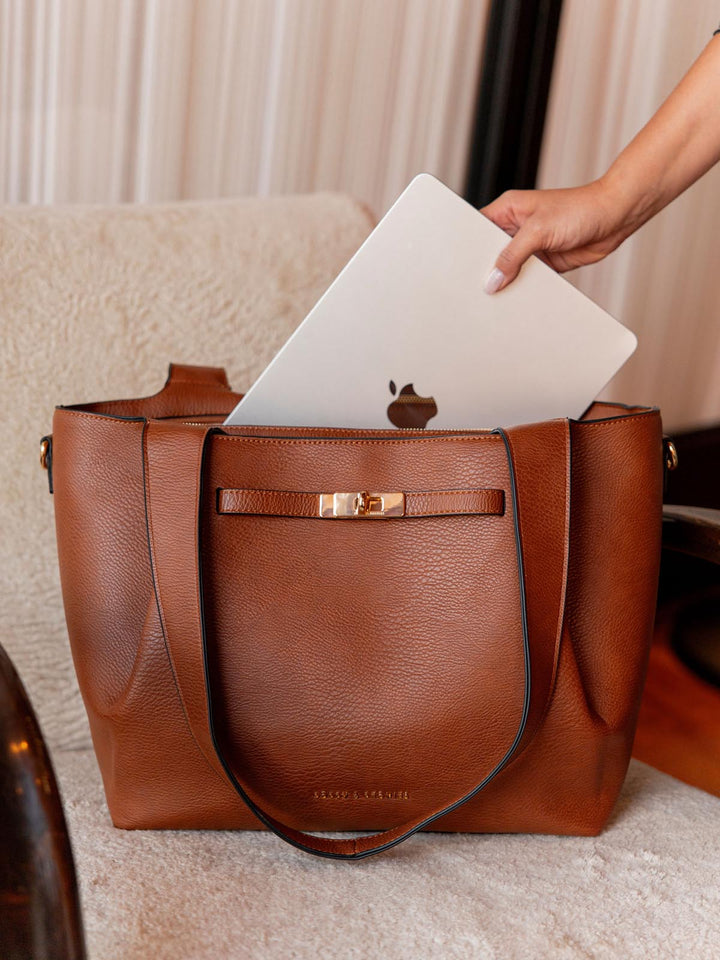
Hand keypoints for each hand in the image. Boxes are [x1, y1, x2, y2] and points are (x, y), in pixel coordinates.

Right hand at [479, 178, 637, 292]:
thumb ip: (513, 255)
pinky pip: (525, 279)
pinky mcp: (543, 262)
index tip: (460, 269)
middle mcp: (516, 228)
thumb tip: (493, 279)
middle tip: (476, 288)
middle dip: (486, 269)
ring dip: (505, 281)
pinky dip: (522, 288)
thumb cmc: (581, 208)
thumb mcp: (539, 230)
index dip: (468, 249)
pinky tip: (516, 297)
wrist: (614, 218)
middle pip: (490, 253)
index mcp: (508, 210)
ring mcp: (529, 246)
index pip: (477, 229)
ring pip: (507, 269)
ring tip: (494, 297)